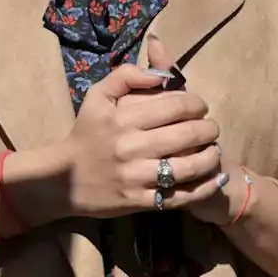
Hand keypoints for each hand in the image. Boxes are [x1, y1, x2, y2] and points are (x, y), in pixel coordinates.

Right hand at [60, 63, 223, 218]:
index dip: (196, 104)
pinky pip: (180, 196)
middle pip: (187, 134)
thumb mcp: (97, 96)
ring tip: (214, 150)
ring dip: (210, 156)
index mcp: (123, 118)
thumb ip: (126, 76)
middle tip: (212, 128)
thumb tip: (160, 75)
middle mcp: (131, 147)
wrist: (62, 181)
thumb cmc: (85, 134)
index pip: (175, 106)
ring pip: (188, 166)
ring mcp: (136, 177)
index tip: (200, 107)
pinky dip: (203, 187)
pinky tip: (215, 179)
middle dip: (209, 129)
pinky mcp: (139, 202)